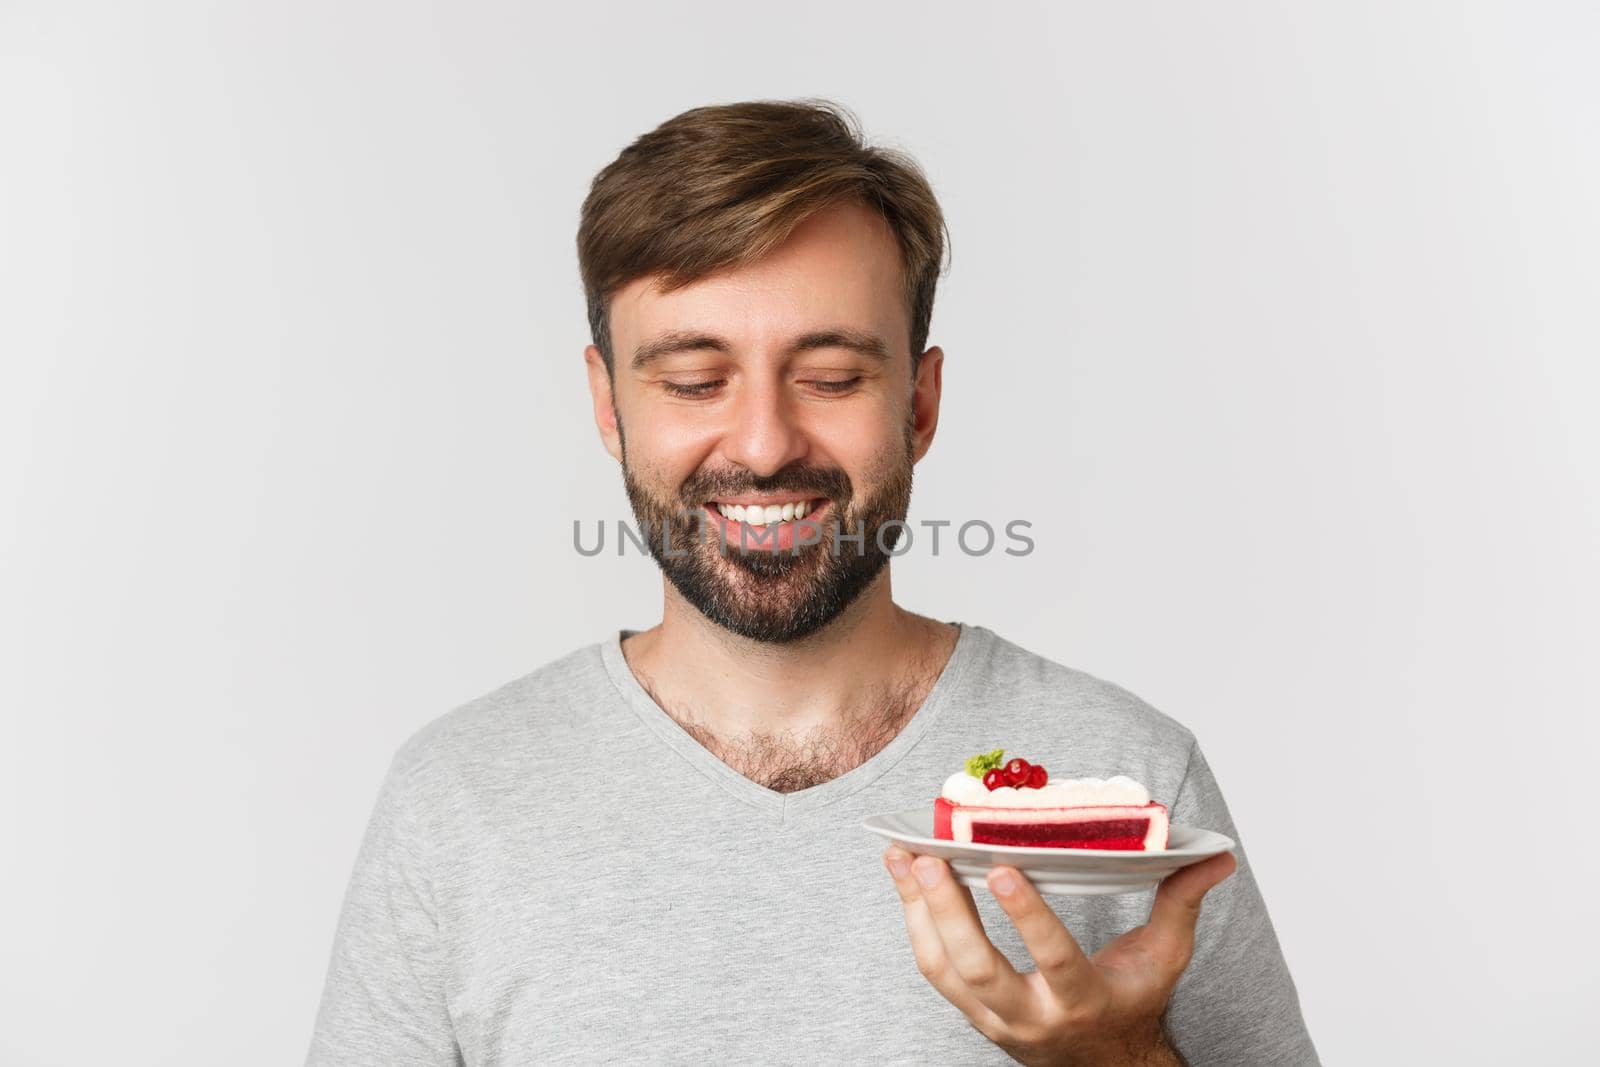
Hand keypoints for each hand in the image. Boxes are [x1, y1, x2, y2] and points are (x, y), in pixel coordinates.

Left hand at [882, 845, 1236, 1065]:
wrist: (1100, 1063)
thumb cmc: (1129, 999)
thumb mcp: (1164, 957)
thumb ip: (1181, 902)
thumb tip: (1217, 856)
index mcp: (1083, 1000)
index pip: (1054, 959)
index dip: (1027, 917)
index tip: (1003, 868)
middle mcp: (1032, 1016)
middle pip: (980, 969)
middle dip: (950, 912)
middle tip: (930, 859)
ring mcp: (993, 1018)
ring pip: (944, 969)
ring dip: (917, 910)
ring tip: (902, 856)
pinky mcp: (968, 1011)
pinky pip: (932, 967)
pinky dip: (913, 921)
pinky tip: (904, 878)